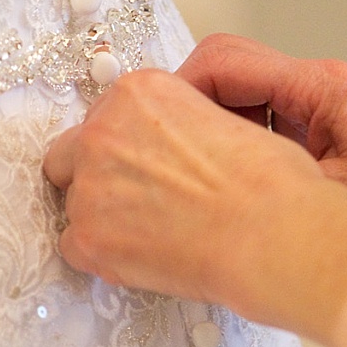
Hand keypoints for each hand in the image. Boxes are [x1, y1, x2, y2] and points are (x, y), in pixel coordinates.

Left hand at [43, 67, 335, 304]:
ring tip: (155, 231)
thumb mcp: (222, 118)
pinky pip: (74, 246)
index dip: (129, 144)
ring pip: (75, 202)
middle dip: (100, 174)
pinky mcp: (87, 239)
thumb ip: (174, 123)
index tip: (149, 163)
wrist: (273, 234)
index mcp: (139, 93)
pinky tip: (145, 253)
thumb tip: (163, 148)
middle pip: (73, 153)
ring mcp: (89, 188)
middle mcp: (103, 132)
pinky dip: (102, 253)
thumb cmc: (267, 182)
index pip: (106, 114)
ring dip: (104, 215)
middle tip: (142, 197)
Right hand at [177, 33, 346, 227]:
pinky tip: (239, 192)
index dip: (178, 93)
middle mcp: (319, 86)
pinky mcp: (330, 129)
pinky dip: (244, 150)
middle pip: (226, 73)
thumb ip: (272, 184)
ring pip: (243, 101)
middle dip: (188, 112)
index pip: (222, 60)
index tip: (154, 133)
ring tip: (197, 182)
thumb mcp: (338, 199)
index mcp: (319, 88)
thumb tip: (207, 194)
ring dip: (216, 134)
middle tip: (165, 160)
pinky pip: (267, 125)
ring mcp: (324, 106)